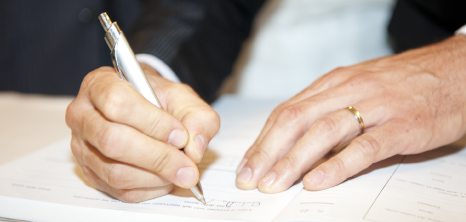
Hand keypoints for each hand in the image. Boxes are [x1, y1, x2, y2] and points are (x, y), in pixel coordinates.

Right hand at [66, 63, 219, 201]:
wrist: (142, 105)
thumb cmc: (156, 98)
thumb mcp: (182, 96)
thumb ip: (197, 116)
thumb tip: (195, 149)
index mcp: (99, 85)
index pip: (118, 103)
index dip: (152, 122)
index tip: (180, 134)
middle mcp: (82, 115)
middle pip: (113, 142)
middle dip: (157, 157)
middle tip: (187, 164)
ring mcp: (81, 147)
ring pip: (115, 172)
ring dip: (155, 176)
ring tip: (180, 171)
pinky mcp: (90, 172)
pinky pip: (118, 190)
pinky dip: (149, 189)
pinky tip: (166, 178)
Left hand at [236, 35, 465, 192]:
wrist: (456, 70)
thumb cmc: (403, 83)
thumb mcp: (358, 88)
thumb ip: (328, 109)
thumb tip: (295, 141)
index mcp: (334, 83)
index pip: (287, 112)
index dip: (263, 141)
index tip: (247, 165)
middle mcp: (349, 91)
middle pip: (296, 120)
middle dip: (268, 152)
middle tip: (250, 180)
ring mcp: (376, 107)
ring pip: (324, 132)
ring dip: (293, 160)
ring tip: (274, 184)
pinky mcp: (402, 126)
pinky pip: (364, 147)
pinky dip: (337, 165)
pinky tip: (317, 181)